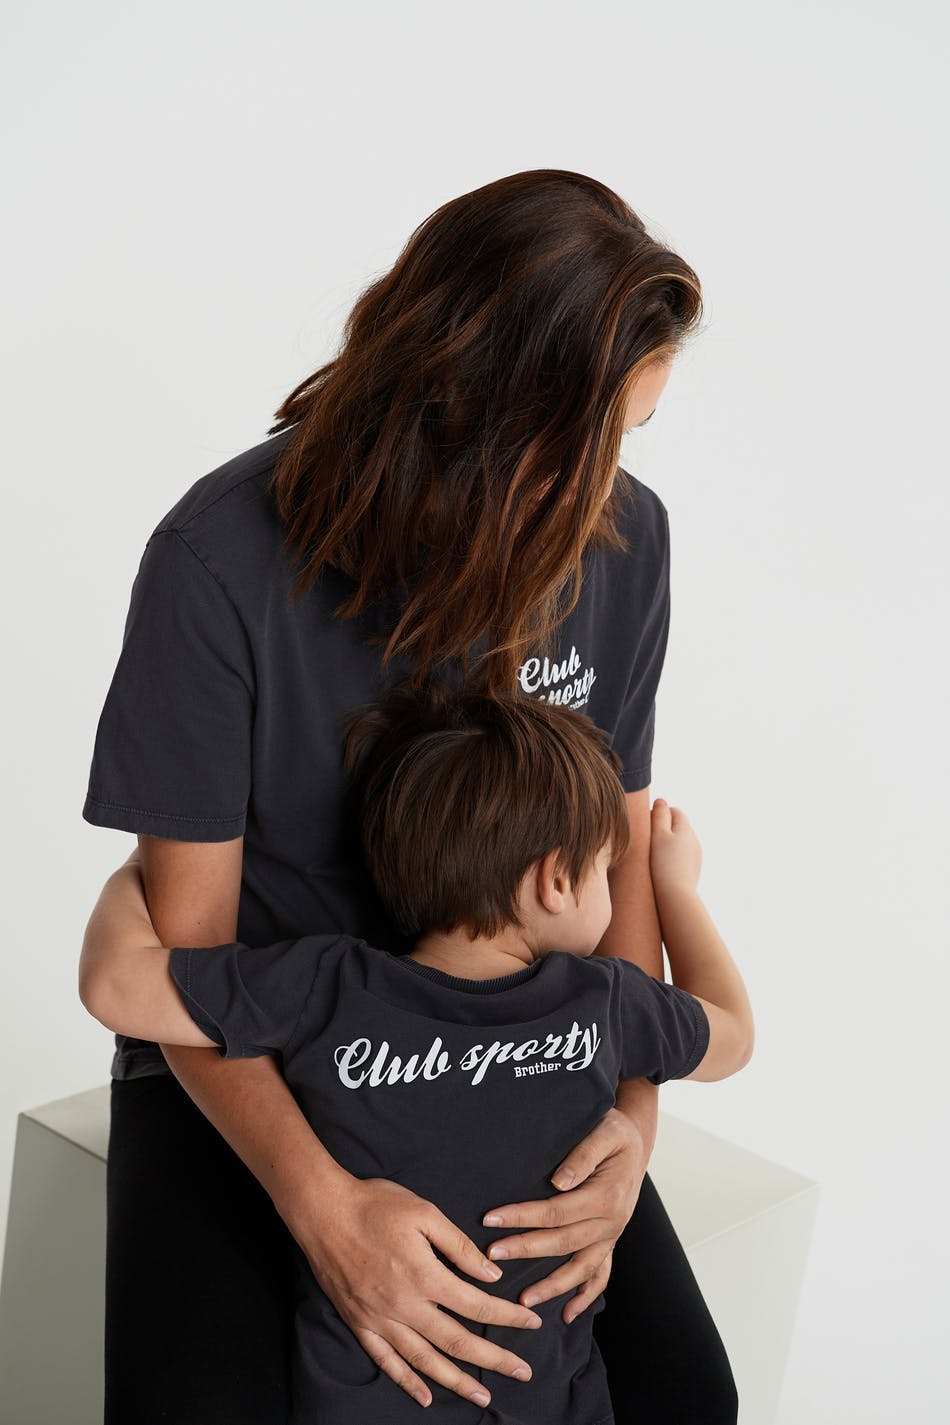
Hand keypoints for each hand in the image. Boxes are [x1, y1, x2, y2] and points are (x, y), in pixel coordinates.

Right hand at [290, 1172, 543, 1409]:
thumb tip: (490, 1273)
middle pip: (457, 1341)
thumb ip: (459, 1246)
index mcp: (424, 1275)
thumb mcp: (424, 1212)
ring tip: (483, 1396)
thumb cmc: (374, 1204)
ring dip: (457, 1381)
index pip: (476, 1304)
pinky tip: (425, 1396)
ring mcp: (379, 1319)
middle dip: (494, 1359)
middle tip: (523, 1372)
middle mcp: (404, 1305)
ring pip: (425, 1360)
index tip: (531, 1324)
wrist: (322, 1210)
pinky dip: (407, 1381)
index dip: (507, 1316)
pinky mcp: (359, 1323)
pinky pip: (386, 1361)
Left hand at [480, 1103, 649, 1324]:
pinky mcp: (610, 1241)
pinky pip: (600, 1275)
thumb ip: (583, 1154)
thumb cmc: (615, 1132)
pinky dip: (585, 1296)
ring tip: (523, 1300)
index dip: (522, 1216)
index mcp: (606, 1195)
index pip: (556, 1211)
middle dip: (525, 1250)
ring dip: (552, 1286)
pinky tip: (567, 1313)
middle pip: (562, 1242)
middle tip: (492, 1254)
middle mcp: (610, 1221)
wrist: (638, 1142)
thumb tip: (559, 1181)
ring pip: (580, 1268)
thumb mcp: (605, 1131)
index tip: (491, 1219)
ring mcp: (611, 1235)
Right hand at [649, 797, 701, 897]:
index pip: (674, 811)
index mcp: (686, 828)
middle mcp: (694, 840)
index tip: (645, 825)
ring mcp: (695, 856)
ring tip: (652, 856)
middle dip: (662, 829)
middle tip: (646, 840)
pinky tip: (660, 867)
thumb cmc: (663, 863)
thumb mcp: (657, 835)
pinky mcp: (692, 870)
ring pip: (679, 843)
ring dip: (666, 844)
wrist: (675, 895)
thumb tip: (661, 801)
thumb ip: (659, 815)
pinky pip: (680, 857)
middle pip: (677, 826)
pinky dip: (671, 857)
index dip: (658, 814)